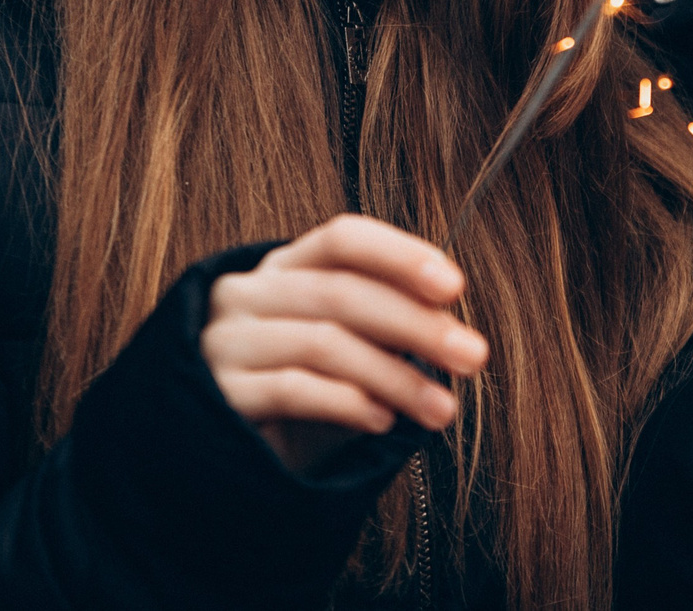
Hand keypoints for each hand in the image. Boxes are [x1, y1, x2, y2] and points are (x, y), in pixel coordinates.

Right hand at [202, 213, 487, 473]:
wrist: (228, 454)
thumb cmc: (302, 390)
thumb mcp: (344, 344)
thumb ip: (385, 324)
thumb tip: (451, 326)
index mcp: (284, 267)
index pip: (344, 238)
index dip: (401, 256)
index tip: (454, 288)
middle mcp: (247, 294)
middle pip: (343, 293)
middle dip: (418, 325)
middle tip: (473, 357)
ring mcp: (226, 341)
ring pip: (325, 343)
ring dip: (396, 376)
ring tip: (440, 407)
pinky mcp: (219, 393)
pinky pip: (293, 389)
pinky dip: (349, 403)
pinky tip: (384, 421)